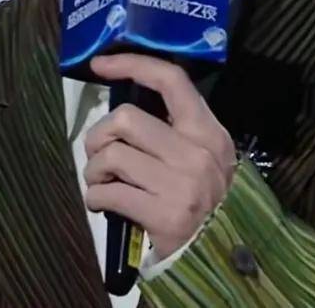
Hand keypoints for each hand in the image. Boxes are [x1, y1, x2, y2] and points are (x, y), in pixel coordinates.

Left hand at [83, 54, 236, 258]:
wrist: (219, 252)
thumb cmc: (204, 198)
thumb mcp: (205, 156)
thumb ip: (176, 131)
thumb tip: (125, 111)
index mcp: (208, 131)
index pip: (172, 81)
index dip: (133, 65)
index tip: (102, 63)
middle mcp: (198, 152)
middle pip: (127, 117)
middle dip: (100, 135)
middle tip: (102, 154)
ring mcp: (181, 183)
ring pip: (111, 155)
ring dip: (94, 170)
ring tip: (103, 181)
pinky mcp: (163, 215)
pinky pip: (106, 193)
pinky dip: (95, 197)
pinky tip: (105, 203)